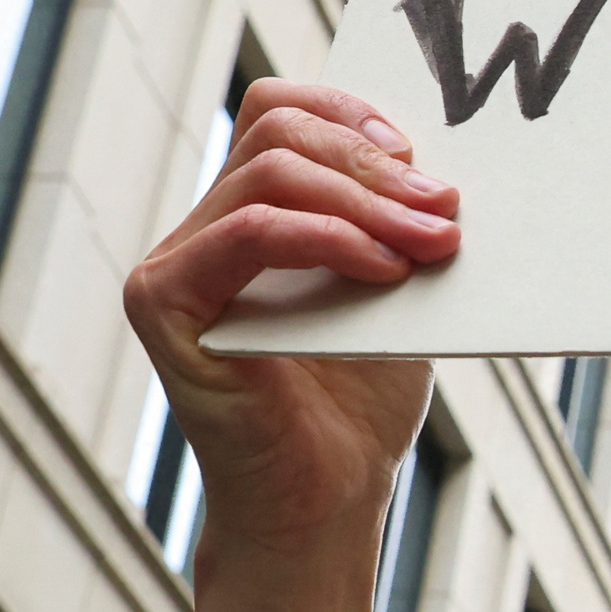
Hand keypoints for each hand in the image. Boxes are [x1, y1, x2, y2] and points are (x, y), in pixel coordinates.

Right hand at [122, 82, 456, 563]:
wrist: (326, 500)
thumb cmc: (360, 405)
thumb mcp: (394, 291)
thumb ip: (399, 224)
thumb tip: (446, 164)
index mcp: (253, 212)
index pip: (280, 111)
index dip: (350, 111)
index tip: (421, 151)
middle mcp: (204, 228)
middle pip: (277, 130)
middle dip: (373, 161)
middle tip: (446, 205)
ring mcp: (176, 261)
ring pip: (268, 173)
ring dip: (366, 200)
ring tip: (431, 242)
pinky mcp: (163, 302)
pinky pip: (249, 232)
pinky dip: (326, 238)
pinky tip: (382, 269)